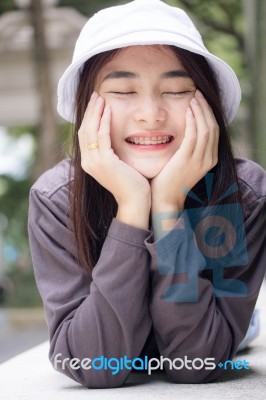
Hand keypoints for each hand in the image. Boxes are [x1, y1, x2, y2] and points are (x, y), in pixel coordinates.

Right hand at [78, 92, 150, 228]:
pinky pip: (102, 137)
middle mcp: (87, 162)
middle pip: (84, 130)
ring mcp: (94, 162)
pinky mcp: (104, 162)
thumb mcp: (118, 165)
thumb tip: (113, 139)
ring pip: (91, 131)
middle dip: (90, 111)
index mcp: (89, 162)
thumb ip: (111, 152)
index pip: (85, 135)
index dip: (89, 118)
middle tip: (95, 95)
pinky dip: (104, 122)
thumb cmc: (131, 184)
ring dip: (96, 112)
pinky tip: (109, 110)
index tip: (95, 104)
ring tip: (101, 98)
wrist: (135, 202)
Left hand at [151, 90, 218, 214]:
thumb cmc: (169, 181)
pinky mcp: (187, 159)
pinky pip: (194, 135)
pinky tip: (187, 110)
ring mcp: (199, 160)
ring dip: (200, 110)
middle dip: (206, 108)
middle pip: (212, 126)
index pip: (214, 130)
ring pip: (205, 128)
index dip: (208, 113)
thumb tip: (183, 132)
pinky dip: (193, 120)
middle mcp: (208, 159)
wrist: (165, 199)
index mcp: (209, 159)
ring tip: (192, 97)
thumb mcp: (183, 163)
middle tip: (197, 93)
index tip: (200, 100)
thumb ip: (187, 148)